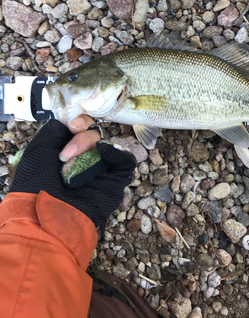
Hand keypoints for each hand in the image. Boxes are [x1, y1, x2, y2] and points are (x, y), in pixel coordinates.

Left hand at [10, 119, 135, 232]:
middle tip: (67, 150)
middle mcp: (84, 158)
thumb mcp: (39, 149)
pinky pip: (124, 159)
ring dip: (89, 144)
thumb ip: (56, 130)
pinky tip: (102, 152)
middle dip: (82, 135)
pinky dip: (116, 152)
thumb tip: (71, 121)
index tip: (71, 126)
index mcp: (66, 151)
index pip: (81, 127)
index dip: (79, 121)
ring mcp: (101, 169)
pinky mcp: (115, 179)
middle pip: (95, 132)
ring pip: (107, 142)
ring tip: (71, 159)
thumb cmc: (37, 184)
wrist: (47, 214)